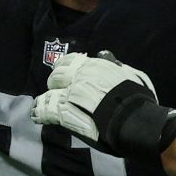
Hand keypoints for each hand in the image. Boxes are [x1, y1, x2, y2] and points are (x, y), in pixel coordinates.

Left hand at [32, 51, 175, 159]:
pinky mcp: (64, 114)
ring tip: (44, 104)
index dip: (66, 67)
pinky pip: (46, 111)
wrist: (133, 121)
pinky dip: (40, 113)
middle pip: (57, 77)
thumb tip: (104, 54)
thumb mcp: (131, 75)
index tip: (66, 73)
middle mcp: (79, 77)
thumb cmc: (137, 99)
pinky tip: (37, 116)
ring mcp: (70, 95)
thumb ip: (115, 65)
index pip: (71, 61)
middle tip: (56, 90)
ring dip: (47, 99)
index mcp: (94, 66)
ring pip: (50, 94)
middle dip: (56, 83)